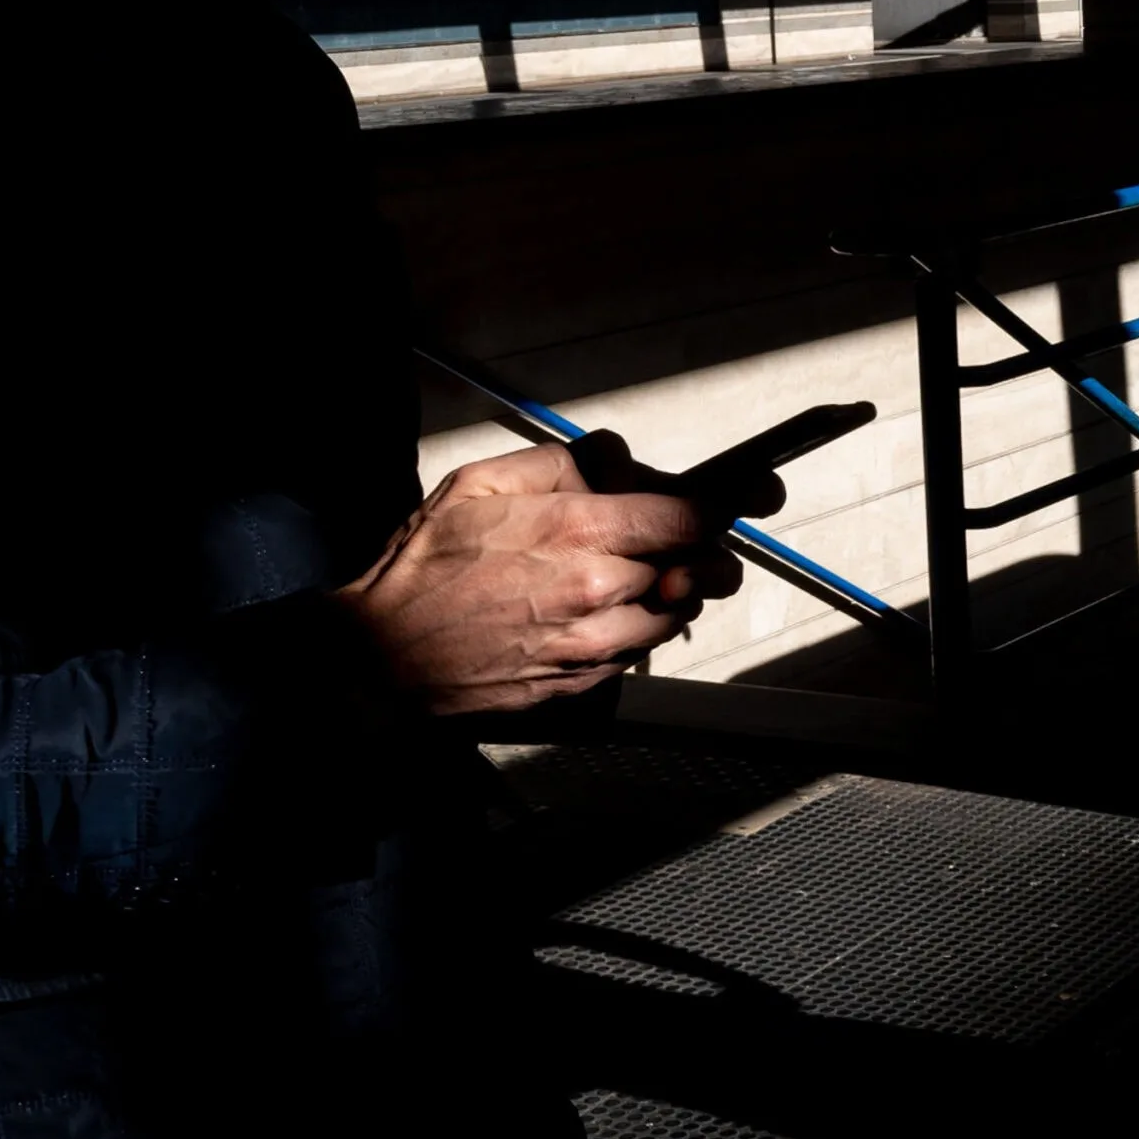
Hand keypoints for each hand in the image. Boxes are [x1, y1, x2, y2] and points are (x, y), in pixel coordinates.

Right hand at [333, 434, 772, 715]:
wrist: (383, 654)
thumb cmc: (424, 565)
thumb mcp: (483, 482)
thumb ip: (563, 463)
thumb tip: (617, 458)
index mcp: (580, 530)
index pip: (692, 515)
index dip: (731, 503)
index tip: (755, 494)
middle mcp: (599, 589)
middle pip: (699, 567)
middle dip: (704, 548)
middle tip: (691, 537)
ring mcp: (595, 642)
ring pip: (678, 612)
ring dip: (675, 589)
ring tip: (640, 571)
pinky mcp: (585, 680)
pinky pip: (641, 648)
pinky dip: (640, 626)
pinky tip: (606, 610)